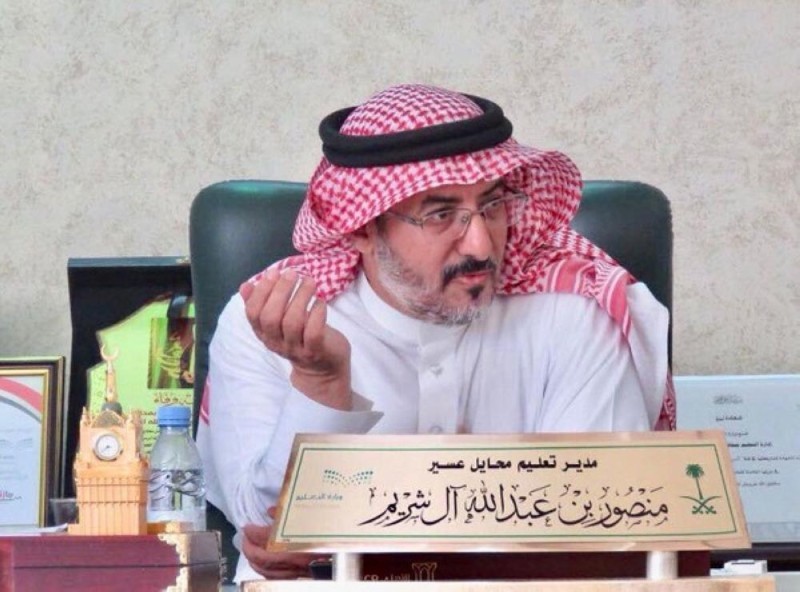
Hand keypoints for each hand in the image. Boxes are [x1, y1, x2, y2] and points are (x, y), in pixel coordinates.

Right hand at [241, 268, 351, 409]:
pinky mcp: (315, 352)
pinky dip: (317, 313)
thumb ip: (262, 304)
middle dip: (280, 291)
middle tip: (292, 274)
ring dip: (301, 297)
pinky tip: (320, 302)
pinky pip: (313, 332)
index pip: (253, 313)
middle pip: (271, 317)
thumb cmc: (300, 337)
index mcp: (264, 334)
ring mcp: (296, 349)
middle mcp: (276, 343)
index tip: (274, 273)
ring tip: (309, 282)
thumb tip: (245, 286)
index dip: (261, 292)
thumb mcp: (280, 321)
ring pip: (292, 323)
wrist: (322, 370)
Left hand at [242, 507, 328, 579]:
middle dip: (248, 548)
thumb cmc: (335, 533)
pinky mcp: (299, 578)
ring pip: (266, 571)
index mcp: (296, 542)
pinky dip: (265, 571)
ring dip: (254, 561)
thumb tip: (271, 511)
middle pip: (261, 558)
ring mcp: (295, 572)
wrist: (349, 557)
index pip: (266, 538)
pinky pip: (275, 578)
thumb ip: (292, 512)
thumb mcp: (315, 517)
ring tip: (250, 550)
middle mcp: (293, 560)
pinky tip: (264, 566)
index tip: (247, 526)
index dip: (253, 532)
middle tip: (245, 537)